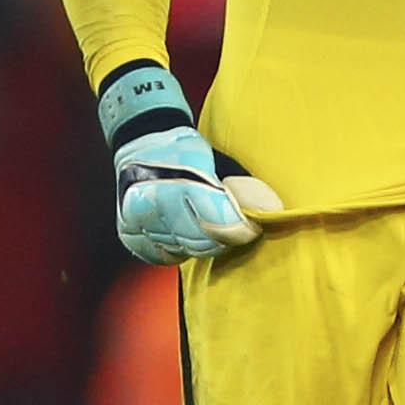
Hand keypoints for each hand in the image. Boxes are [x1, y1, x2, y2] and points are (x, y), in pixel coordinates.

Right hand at [98, 63, 259, 265]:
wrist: (142, 148)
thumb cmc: (185, 153)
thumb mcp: (216, 159)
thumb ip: (241, 187)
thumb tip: (272, 211)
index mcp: (171, 179)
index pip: (214, 221)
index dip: (239, 228)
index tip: (253, 226)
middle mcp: (146, 204)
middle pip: (200, 240)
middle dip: (223, 236)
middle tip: (233, 223)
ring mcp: (135, 224)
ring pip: (185, 250)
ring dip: (203, 242)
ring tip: (206, 220)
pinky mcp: (132, 238)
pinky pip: (168, 256)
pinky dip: (182, 247)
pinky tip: (185, 229)